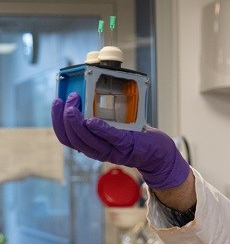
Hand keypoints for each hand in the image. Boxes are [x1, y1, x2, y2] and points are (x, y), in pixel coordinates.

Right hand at [51, 92, 189, 189]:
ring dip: (77, 122)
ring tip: (75, 103)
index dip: (57, 120)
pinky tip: (92, 120)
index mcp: (92, 146)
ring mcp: (112, 151)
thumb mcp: (114, 127)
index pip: (66, 137)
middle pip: (73, 138)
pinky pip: (110, 138)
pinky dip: (100, 130)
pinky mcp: (127, 146)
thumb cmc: (136, 136)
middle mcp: (98, 151)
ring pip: (87, 140)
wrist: (159, 153)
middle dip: (65, 118)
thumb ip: (102, 116)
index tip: (57, 101)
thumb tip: (90, 90)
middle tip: (68, 98)